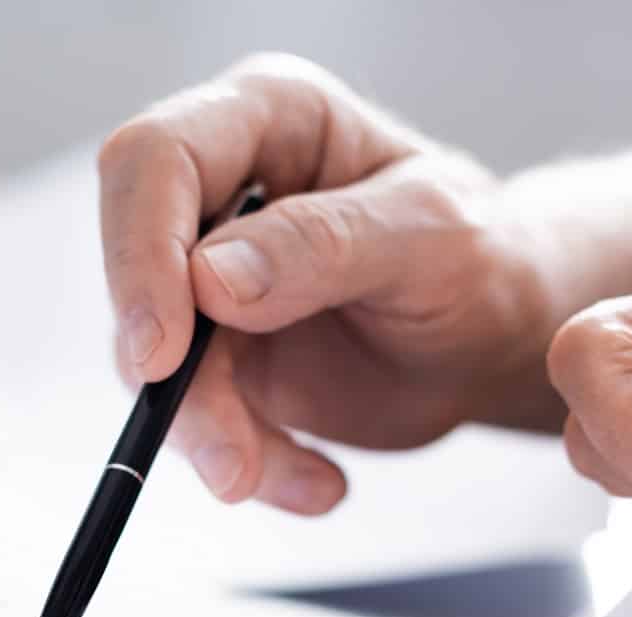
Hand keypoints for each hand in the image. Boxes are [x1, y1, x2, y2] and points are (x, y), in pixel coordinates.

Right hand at [99, 54, 565, 512]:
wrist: (497, 340)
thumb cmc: (482, 259)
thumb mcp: (432, 239)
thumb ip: (324, 247)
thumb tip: (209, 279)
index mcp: (266, 117)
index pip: (154, 160)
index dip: (139, 250)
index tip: (163, 351)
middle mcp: (220, 193)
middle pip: (135, 268)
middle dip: (173, 377)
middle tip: (230, 459)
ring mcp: (209, 282)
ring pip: (152, 362)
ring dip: (215, 438)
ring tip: (305, 479)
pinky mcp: (217, 358)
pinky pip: (195, 420)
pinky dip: (253, 465)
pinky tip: (320, 484)